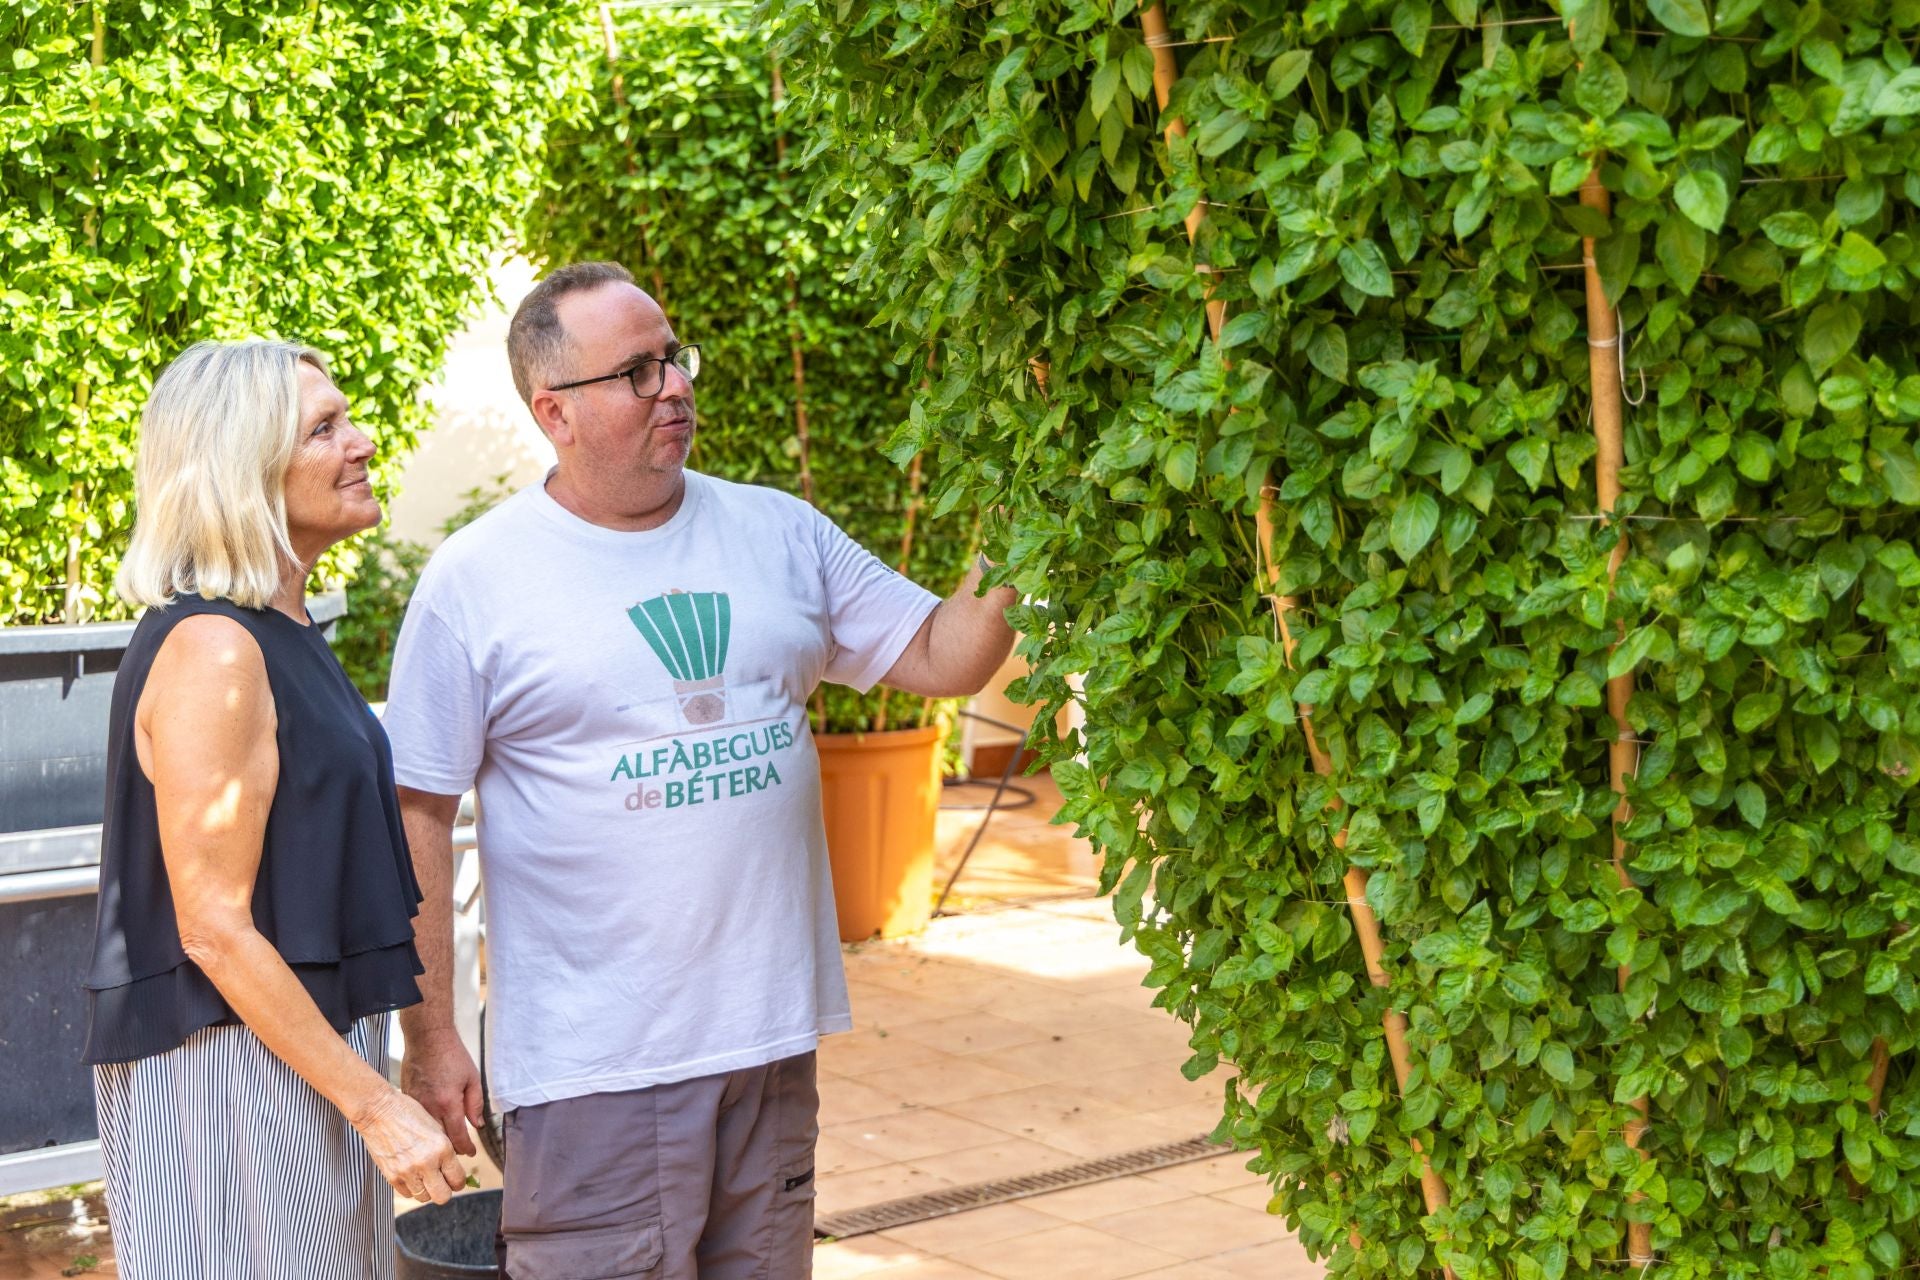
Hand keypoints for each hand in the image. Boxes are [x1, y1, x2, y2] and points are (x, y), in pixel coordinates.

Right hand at [353, 1087, 466, 1204]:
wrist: (378, 1110)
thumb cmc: (408, 1112)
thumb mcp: (436, 1126)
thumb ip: (446, 1149)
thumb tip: (453, 1168)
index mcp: (442, 1148)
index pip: (458, 1180)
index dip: (459, 1182)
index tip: (455, 1179)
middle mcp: (427, 1163)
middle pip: (443, 1197)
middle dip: (445, 1190)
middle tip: (442, 1182)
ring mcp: (408, 1172)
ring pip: (424, 1198)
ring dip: (427, 1190)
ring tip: (425, 1177)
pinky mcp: (392, 1176)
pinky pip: (407, 1194)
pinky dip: (411, 1188)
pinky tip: (411, 1175)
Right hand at [401, 1025, 483, 1156]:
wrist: (427, 1038)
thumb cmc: (452, 1055)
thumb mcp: (472, 1078)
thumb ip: (475, 1104)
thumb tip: (478, 1125)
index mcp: (449, 1104)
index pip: (458, 1137)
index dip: (466, 1149)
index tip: (472, 1153)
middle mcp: (430, 1108)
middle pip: (440, 1141)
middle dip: (452, 1149)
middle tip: (461, 1149)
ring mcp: (416, 1105)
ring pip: (426, 1133)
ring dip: (437, 1140)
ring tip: (448, 1143)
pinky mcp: (407, 1099)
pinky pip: (416, 1121)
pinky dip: (425, 1127)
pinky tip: (432, 1128)